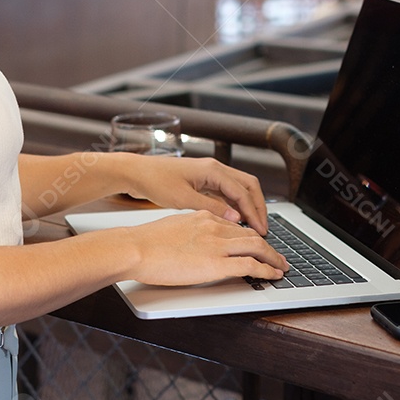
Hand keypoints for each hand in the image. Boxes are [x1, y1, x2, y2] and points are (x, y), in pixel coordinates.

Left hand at [120, 155, 268, 233]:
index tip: (261, 230)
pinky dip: (235, 205)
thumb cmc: (155, 181)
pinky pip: (227, 192)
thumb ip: (211, 208)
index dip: (254, 212)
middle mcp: (214, 168)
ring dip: (247, 206)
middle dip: (258, 207)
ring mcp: (209, 174)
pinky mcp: (202, 180)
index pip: (243, 192)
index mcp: (213, 170)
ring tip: (252, 227)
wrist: (136, 172)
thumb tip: (235, 218)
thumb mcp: (184, 199)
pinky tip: (234, 220)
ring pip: (239, 189)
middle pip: (248, 186)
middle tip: (263, 228)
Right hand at [124, 210, 287, 285]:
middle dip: (269, 246)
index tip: (255, 244)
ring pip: (258, 247)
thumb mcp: (172, 227)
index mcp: (203, 216)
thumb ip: (189, 231)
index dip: (248, 236)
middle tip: (277, 256)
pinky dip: (267, 270)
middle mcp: (214, 226)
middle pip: (251, 234)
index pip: (234, 225)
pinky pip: (252, 265)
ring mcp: (217, 244)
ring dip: (274, 258)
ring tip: (282, 267)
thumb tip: (193, 242)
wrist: (136, 247)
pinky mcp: (217, 263)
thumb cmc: (145, 242)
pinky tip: (273, 275)